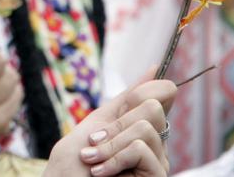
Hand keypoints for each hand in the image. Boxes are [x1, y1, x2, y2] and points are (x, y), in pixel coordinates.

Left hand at [45, 77, 176, 176]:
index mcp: (140, 129)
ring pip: (145, 127)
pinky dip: (114, 158)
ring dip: (110, 144)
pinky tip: (100, 173)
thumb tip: (155, 68)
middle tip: (94, 144)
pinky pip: (141, 148)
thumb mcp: (95, 126)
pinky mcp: (157, 176)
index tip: (122, 105)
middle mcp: (155, 145)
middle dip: (116, 123)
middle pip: (153, 106)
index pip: (162, 93)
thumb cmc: (71, 169)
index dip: (144, 91)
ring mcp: (157, 163)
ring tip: (92, 161)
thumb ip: (124, 101)